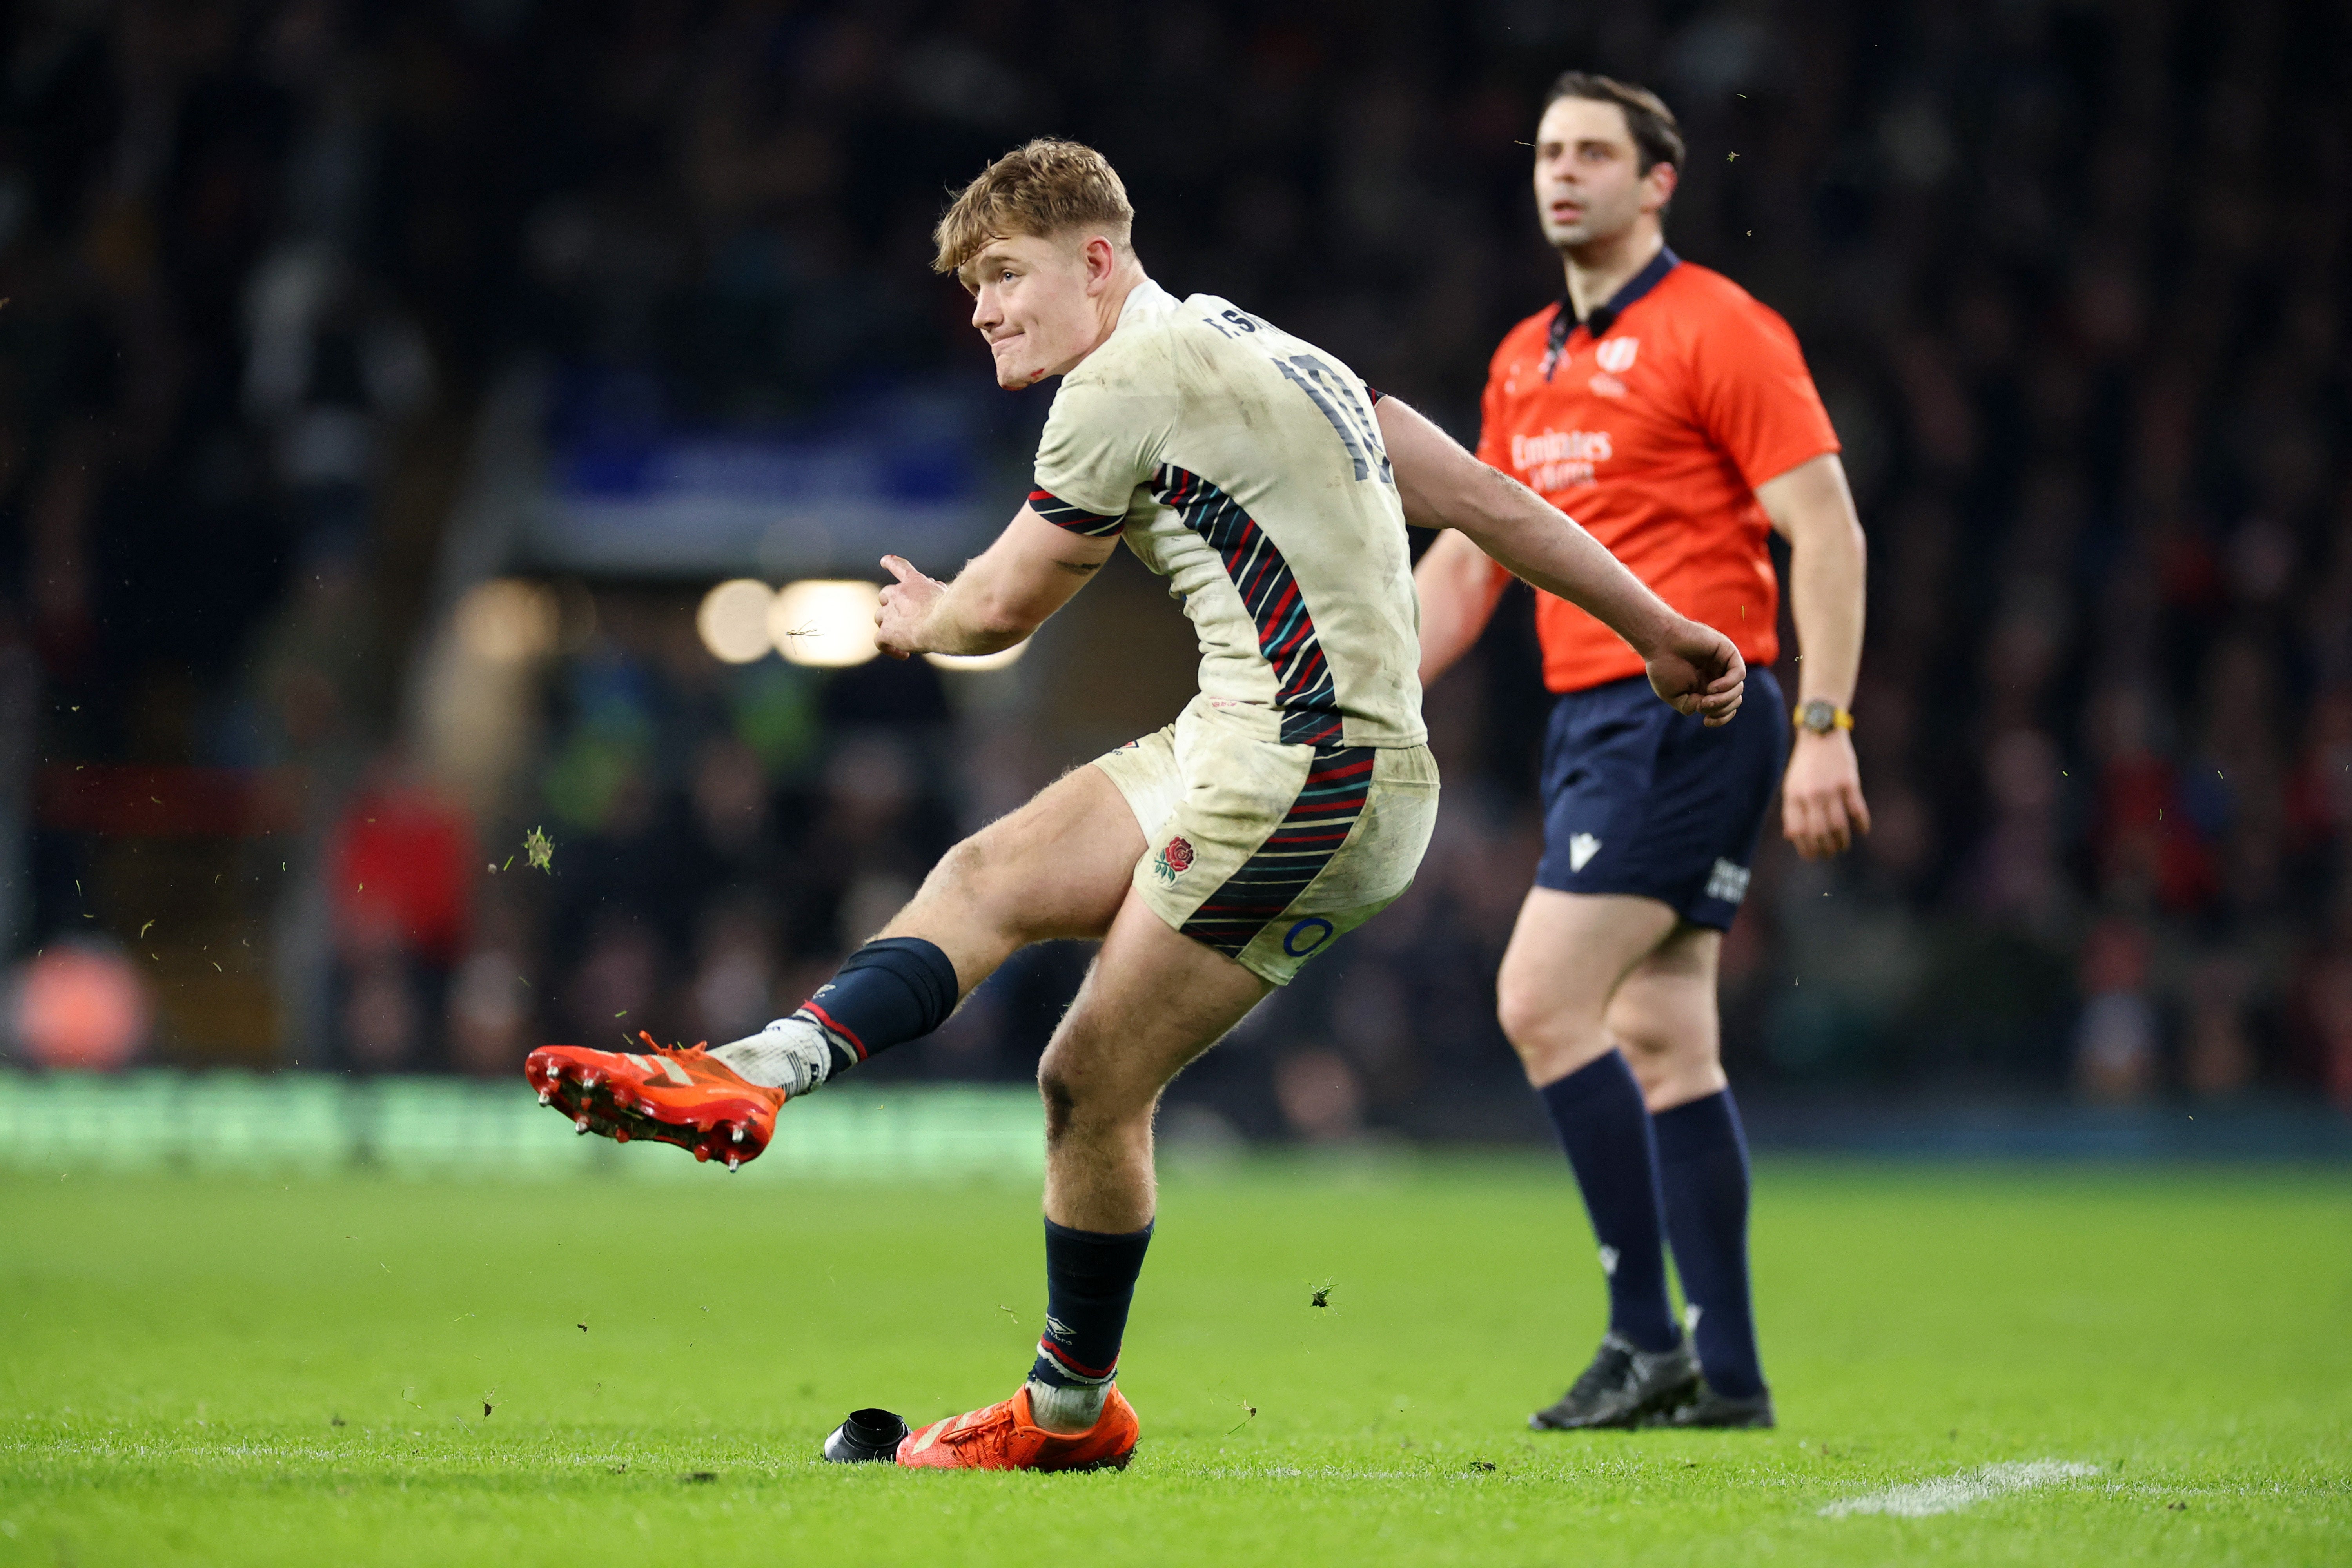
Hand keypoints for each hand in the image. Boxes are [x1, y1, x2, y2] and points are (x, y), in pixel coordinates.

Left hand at [875, 555, 944, 658]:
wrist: (946, 622)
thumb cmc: (953, 608)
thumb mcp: (948, 592)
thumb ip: (938, 589)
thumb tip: (935, 587)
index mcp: (914, 581)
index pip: (899, 567)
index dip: (891, 563)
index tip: (884, 561)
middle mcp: (897, 594)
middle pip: (885, 595)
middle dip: (892, 603)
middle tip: (906, 615)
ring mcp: (890, 613)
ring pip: (879, 617)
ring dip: (888, 625)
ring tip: (902, 636)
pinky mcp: (887, 632)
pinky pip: (880, 641)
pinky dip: (890, 648)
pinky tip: (904, 654)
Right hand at [1644, 617, 1744, 726]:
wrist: (1658, 641)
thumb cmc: (1662, 666)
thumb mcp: (1674, 695)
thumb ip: (1692, 706)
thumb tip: (1708, 709)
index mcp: (1705, 687)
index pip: (1725, 707)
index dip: (1720, 718)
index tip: (1706, 722)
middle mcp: (1717, 676)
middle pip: (1733, 701)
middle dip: (1721, 710)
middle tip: (1703, 705)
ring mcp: (1723, 664)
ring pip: (1738, 690)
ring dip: (1724, 700)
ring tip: (1706, 698)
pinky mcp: (1727, 652)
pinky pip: (1738, 673)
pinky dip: (1728, 684)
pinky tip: (1712, 688)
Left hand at [1782, 728, 1870, 857]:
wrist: (1821, 734)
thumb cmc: (1806, 765)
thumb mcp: (1791, 786)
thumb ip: (1791, 811)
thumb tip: (1791, 838)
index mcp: (1793, 796)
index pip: (1798, 831)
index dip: (1806, 848)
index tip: (1813, 857)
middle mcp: (1810, 794)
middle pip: (1819, 832)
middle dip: (1825, 849)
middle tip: (1830, 854)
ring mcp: (1830, 788)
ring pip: (1838, 825)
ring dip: (1842, 841)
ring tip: (1843, 846)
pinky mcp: (1849, 782)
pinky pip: (1857, 810)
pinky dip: (1861, 824)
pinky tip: (1861, 830)